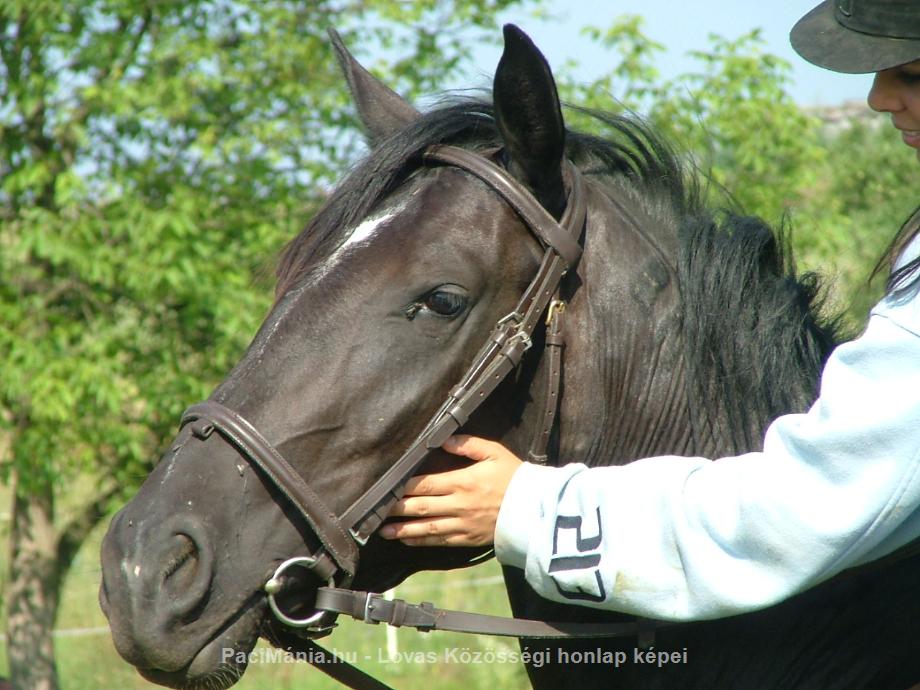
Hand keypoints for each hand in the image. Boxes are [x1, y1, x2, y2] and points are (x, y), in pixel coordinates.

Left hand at [379, 435, 522, 546]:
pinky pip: (440, 541)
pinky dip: (422, 541)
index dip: (404, 487)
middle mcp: (458, 505)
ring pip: (426, 528)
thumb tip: (444, 439)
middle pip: (420, 507)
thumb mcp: (495, 453)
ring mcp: (462, 524)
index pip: (425, 484)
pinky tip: (408, 540)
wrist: (535, 510)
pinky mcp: (468, 539)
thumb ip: (468, 445)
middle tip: (377, 511)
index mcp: (463, 482)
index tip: (387, 488)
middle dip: (396, 509)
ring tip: (384, 532)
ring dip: (403, 530)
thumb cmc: (515, 478)